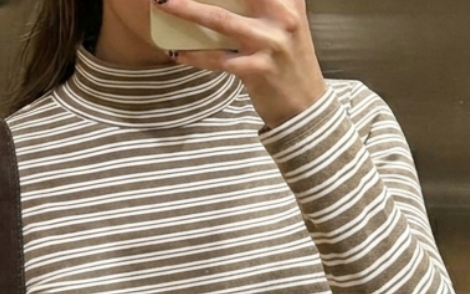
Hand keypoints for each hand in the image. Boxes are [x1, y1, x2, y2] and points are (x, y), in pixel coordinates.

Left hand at [156, 0, 327, 127]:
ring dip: (187, 10)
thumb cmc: (290, 63)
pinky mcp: (256, 69)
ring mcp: (269, 43)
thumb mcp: (287, 24)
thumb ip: (267, 4)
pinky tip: (178, 53)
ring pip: (220, 20)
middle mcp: (282, 15)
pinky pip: (217, 59)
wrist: (306, 108)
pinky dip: (194, 56)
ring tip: (163, 3)